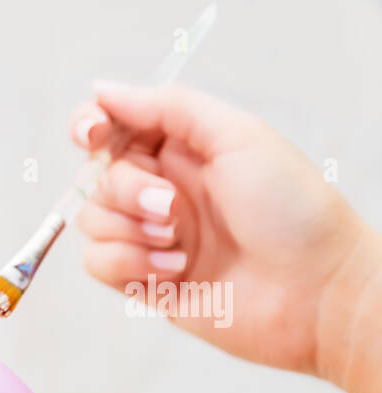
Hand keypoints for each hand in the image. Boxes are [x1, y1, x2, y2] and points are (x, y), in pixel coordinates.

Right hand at [69, 82, 378, 388]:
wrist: (313, 289)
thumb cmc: (292, 212)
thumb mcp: (238, 136)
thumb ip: (169, 108)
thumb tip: (105, 91)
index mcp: (182, 150)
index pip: (113, 128)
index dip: (91, 125)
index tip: (95, 134)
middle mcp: (160, 190)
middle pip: (97, 177)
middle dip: (128, 190)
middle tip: (172, 206)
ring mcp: (149, 237)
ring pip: (91, 221)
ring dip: (130, 230)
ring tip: (179, 242)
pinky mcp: (142, 280)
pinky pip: (98, 263)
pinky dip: (129, 263)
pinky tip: (174, 269)